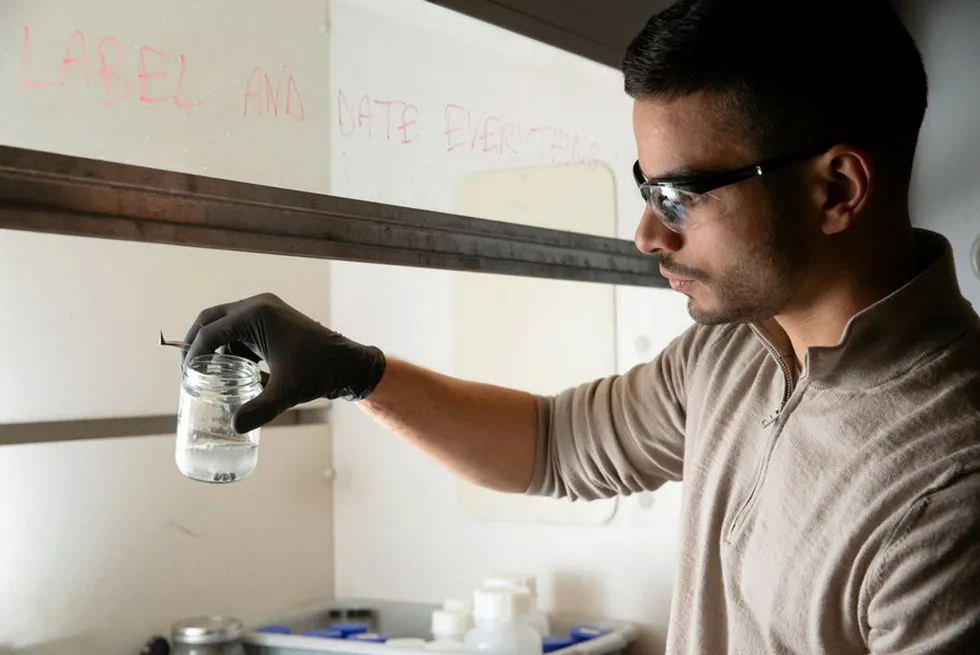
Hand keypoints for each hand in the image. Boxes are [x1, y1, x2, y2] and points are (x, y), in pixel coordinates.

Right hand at [182, 293, 385, 431]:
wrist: (349, 364)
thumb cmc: (320, 372)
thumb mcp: (287, 392)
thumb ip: (259, 410)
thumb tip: (235, 426)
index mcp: (257, 314)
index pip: (210, 331)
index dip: (194, 353)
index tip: (187, 376)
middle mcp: (259, 306)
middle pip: (212, 319)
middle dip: (197, 344)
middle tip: (189, 371)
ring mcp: (267, 311)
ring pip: (226, 325)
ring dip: (216, 346)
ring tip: (208, 375)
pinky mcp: (273, 321)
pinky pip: (242, 331)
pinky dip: (233, 348)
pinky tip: (234, 372)